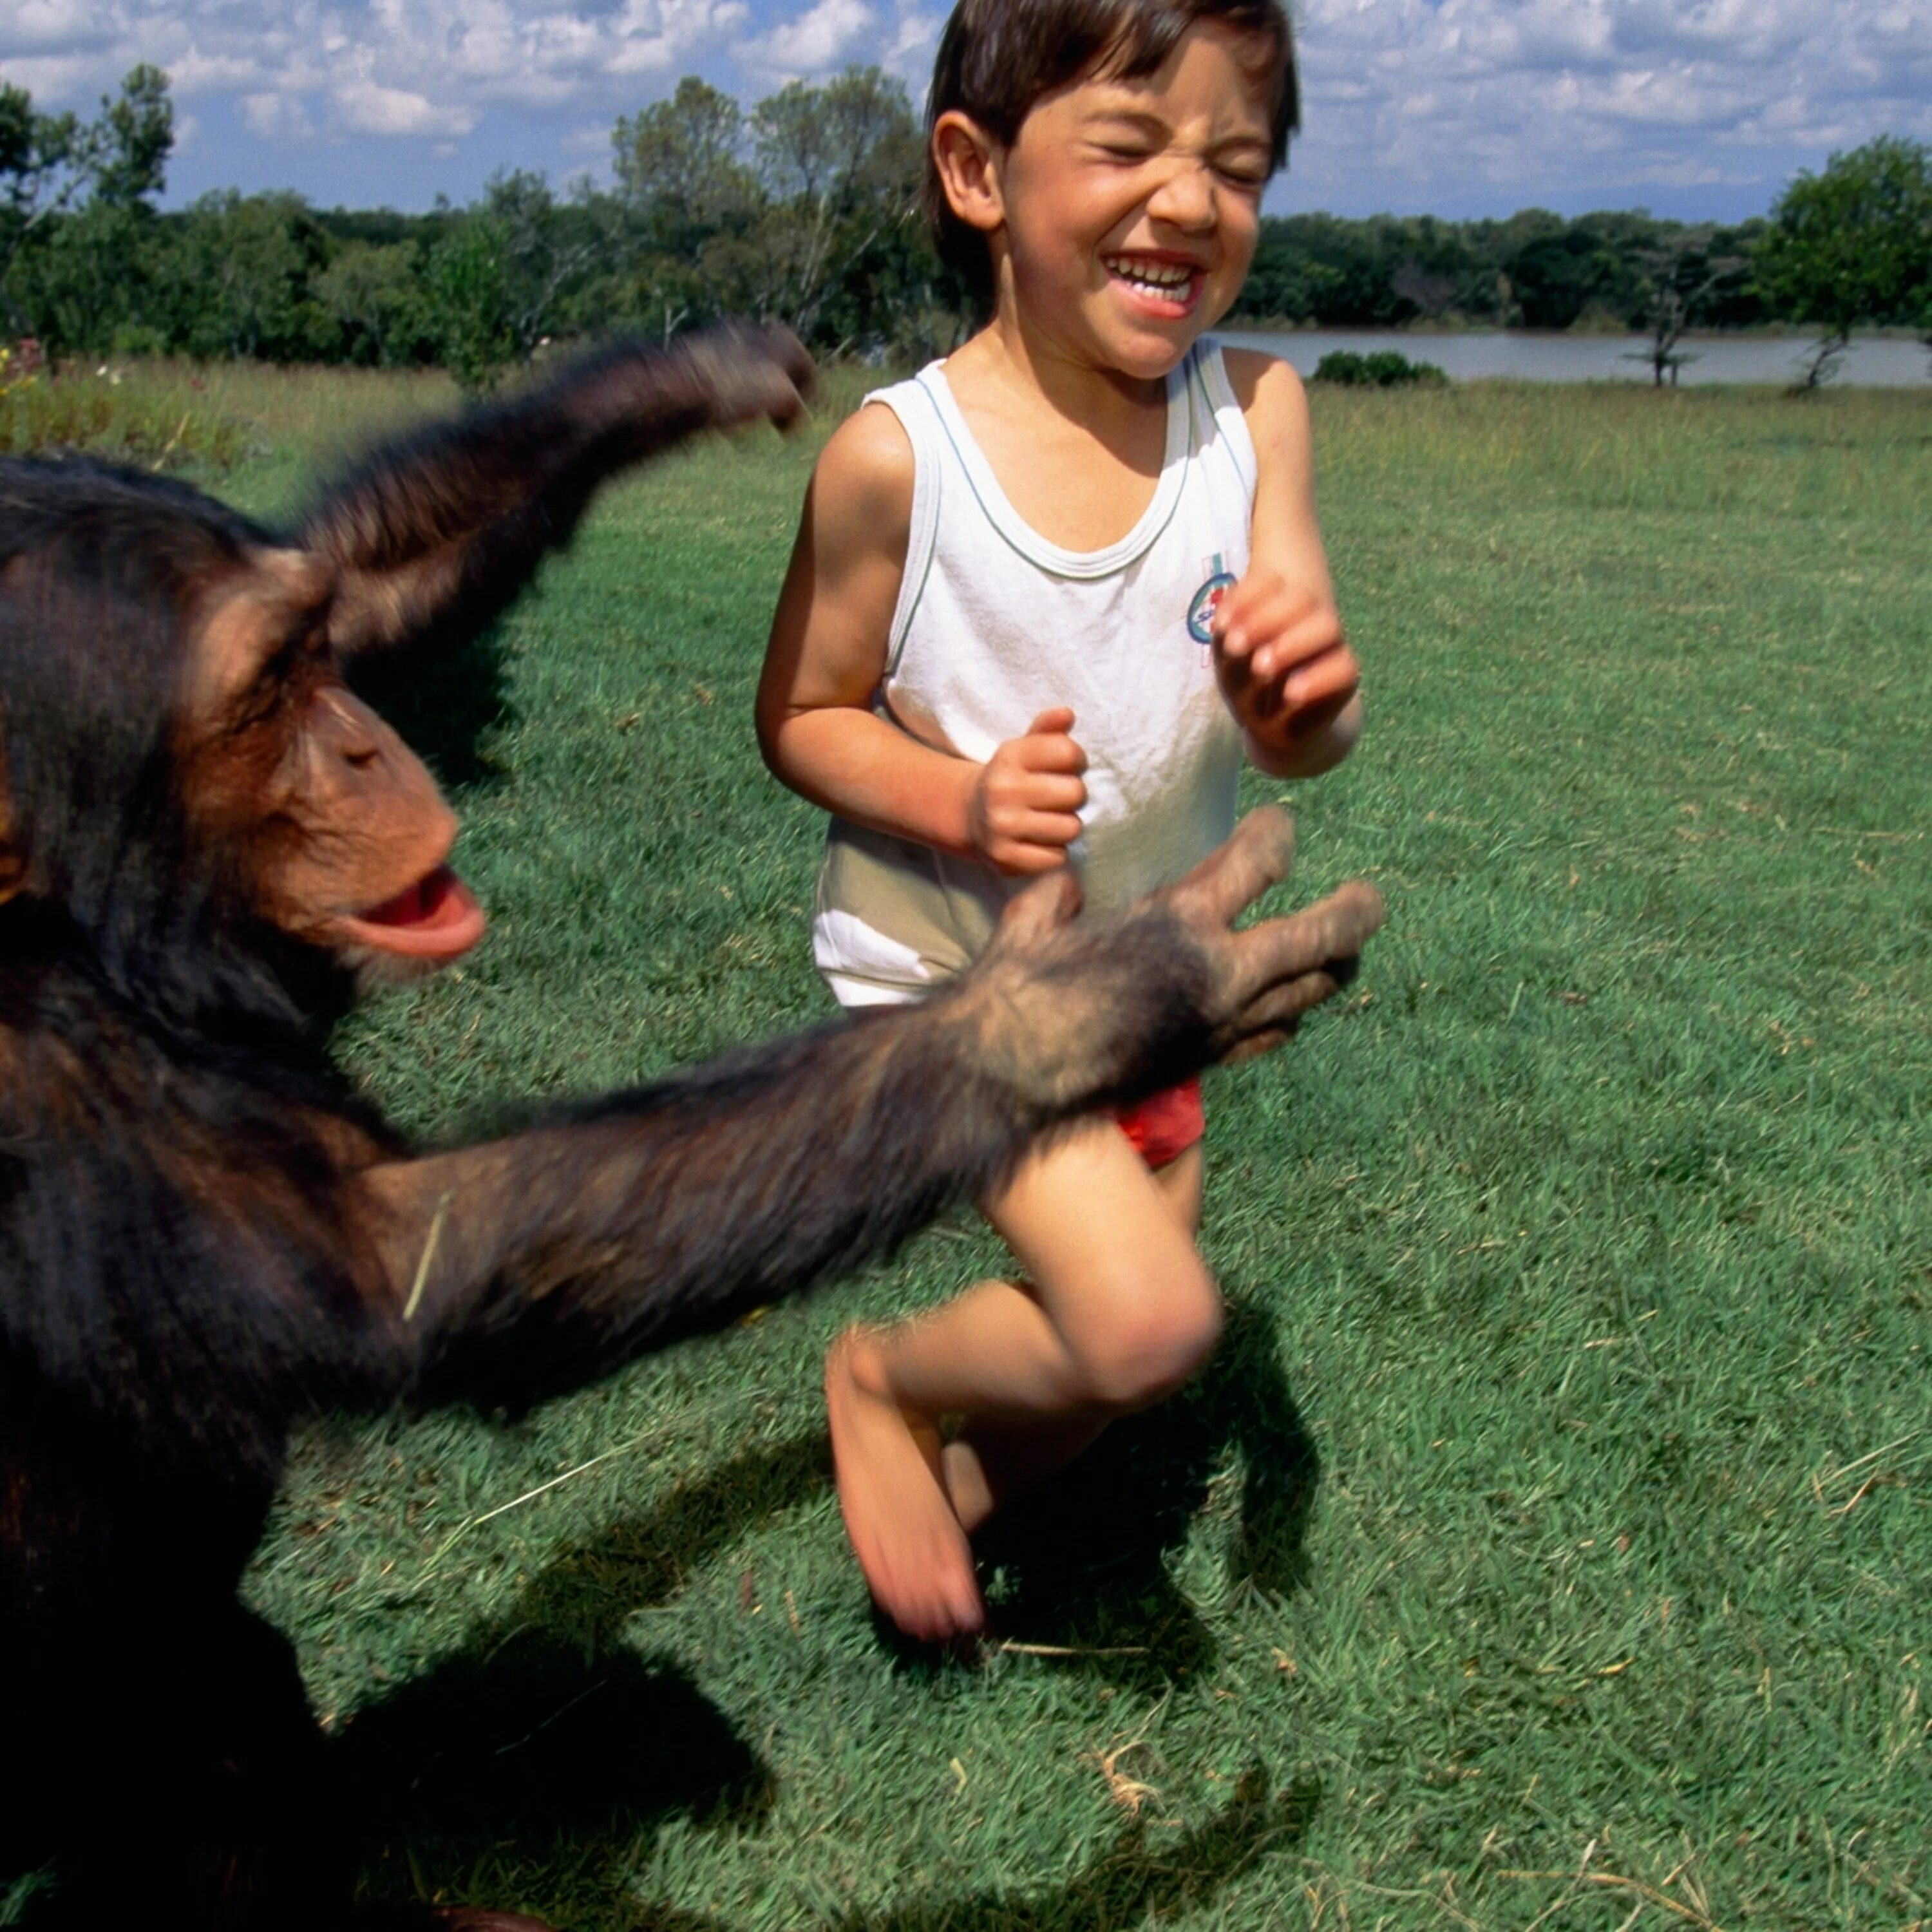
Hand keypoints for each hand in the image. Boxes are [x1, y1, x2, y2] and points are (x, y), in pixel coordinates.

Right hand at [960, 807, 1384, 1114]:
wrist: (1014, 1077)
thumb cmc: (1015, 991)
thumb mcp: (1034, 921)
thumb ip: (1059, 896)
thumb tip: (1067, 886)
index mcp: (1179, 919)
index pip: (1260, 861)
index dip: (1277, 835)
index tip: (1280, 827)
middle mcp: (1218, 971)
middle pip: (1321, 936)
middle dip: (1355, 913)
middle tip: (1370, 899)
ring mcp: (1222, 1022)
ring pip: (1309, 991)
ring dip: (1333, 968)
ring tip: (1344, 953)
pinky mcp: (1208, 1060)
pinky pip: (1272, 1035)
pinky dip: (1288, 1016)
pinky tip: (1287, 1009)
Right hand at [966, 707, 1086, 875]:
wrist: (970, 815)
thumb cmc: (1011, 778)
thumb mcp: (1023, 749)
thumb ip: (1047, 731)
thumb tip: (1067, 713)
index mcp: (1010, 756)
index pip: (1067, 752)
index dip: (1077, 760)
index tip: (1068, 767)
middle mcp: (1003, 790)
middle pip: (1075, 793)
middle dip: (1074, 796)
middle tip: (1060, 799)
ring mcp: (1002, 826)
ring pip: (1071, 828)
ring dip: (1067, 825)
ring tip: (1051, 820)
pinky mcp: (1005, 858)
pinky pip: (1057, 857)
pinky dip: (1054, 852)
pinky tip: (1040, 841)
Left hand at [1211, 568, 1359, 748]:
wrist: (1276, 728)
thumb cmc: (1249, 687)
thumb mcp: (1228, 663)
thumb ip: (1228, 640)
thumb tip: (1227, 626)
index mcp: (1277, 606)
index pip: (1270, 583)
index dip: (1246, 598)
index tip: (1221, 626)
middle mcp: (1308, 619)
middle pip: (1301, 600)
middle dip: (1265, 621)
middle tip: (1236, 648)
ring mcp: (1330, 646)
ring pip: (1327, 628)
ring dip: (1291, 645)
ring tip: (1260, 669)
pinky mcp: (1345, 677)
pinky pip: (1343, 669)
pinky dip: (1316, 679)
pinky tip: (1290, 694)